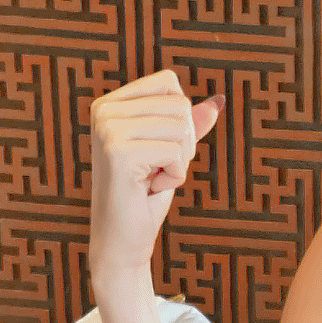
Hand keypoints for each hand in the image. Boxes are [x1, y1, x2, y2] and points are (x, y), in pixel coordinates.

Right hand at [88, 69, 224, 282]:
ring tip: (153, 179)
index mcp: (110, 104)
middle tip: (157, 169)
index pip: (168, 82)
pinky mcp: (119, 152)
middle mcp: (103, 110)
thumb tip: (218, 102)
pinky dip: (175, 177)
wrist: (123, 240)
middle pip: (179, 104)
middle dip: (183, 143)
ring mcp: (108, 129)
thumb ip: (189, 125)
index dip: (180, 119)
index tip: (159, 149)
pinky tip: (150, 189)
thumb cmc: (145, 197)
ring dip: (179, 161)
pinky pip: (175, 152)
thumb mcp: (171, 153)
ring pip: (180, 128)